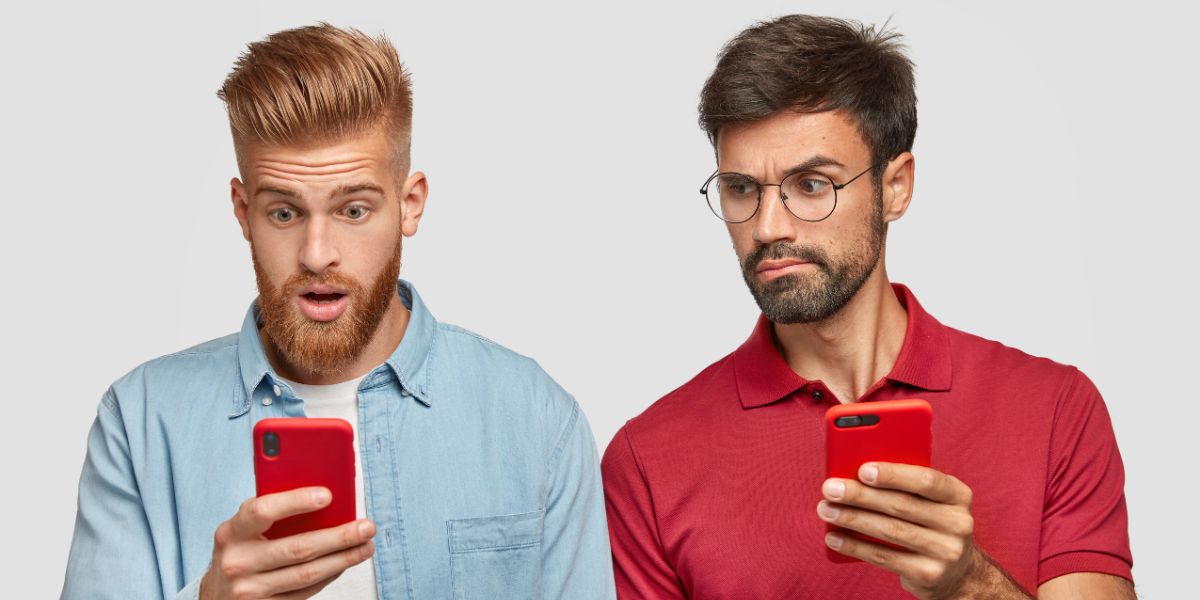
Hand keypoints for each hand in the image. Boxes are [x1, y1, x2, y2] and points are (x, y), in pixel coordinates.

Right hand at [200, 487, 375, 599]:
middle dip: (339, 537)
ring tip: (366, 546)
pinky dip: (330, 575)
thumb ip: (273, 510)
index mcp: (231, 532)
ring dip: (343, 559)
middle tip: (368, 527)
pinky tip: (344, 562)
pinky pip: (306, 592)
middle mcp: (237, 562)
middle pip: (298, 548)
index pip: (263, 511)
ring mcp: (249, 590)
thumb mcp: (244, 527)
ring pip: (307, 574)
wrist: (216, 594)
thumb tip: (325, 497)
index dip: (296, 502)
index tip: (329, 494)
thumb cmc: (240, 549)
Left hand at [818, 462, 1003, 599]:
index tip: (862, 470)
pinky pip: (884, 557)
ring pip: (890, 530)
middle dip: (860, 495)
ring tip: (826, 510)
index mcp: (958, 495)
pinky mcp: (929, 574)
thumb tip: (851, 473)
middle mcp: (958, 523)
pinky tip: (834, 538)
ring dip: (852, 519)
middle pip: (901, 505)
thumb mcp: (930, 500)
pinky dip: (854, 546)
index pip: (926, 480)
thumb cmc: (929, 523)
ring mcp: (946, 551)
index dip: (893, 475)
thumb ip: (904, 485)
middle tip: (830, 489)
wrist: (957, 572)